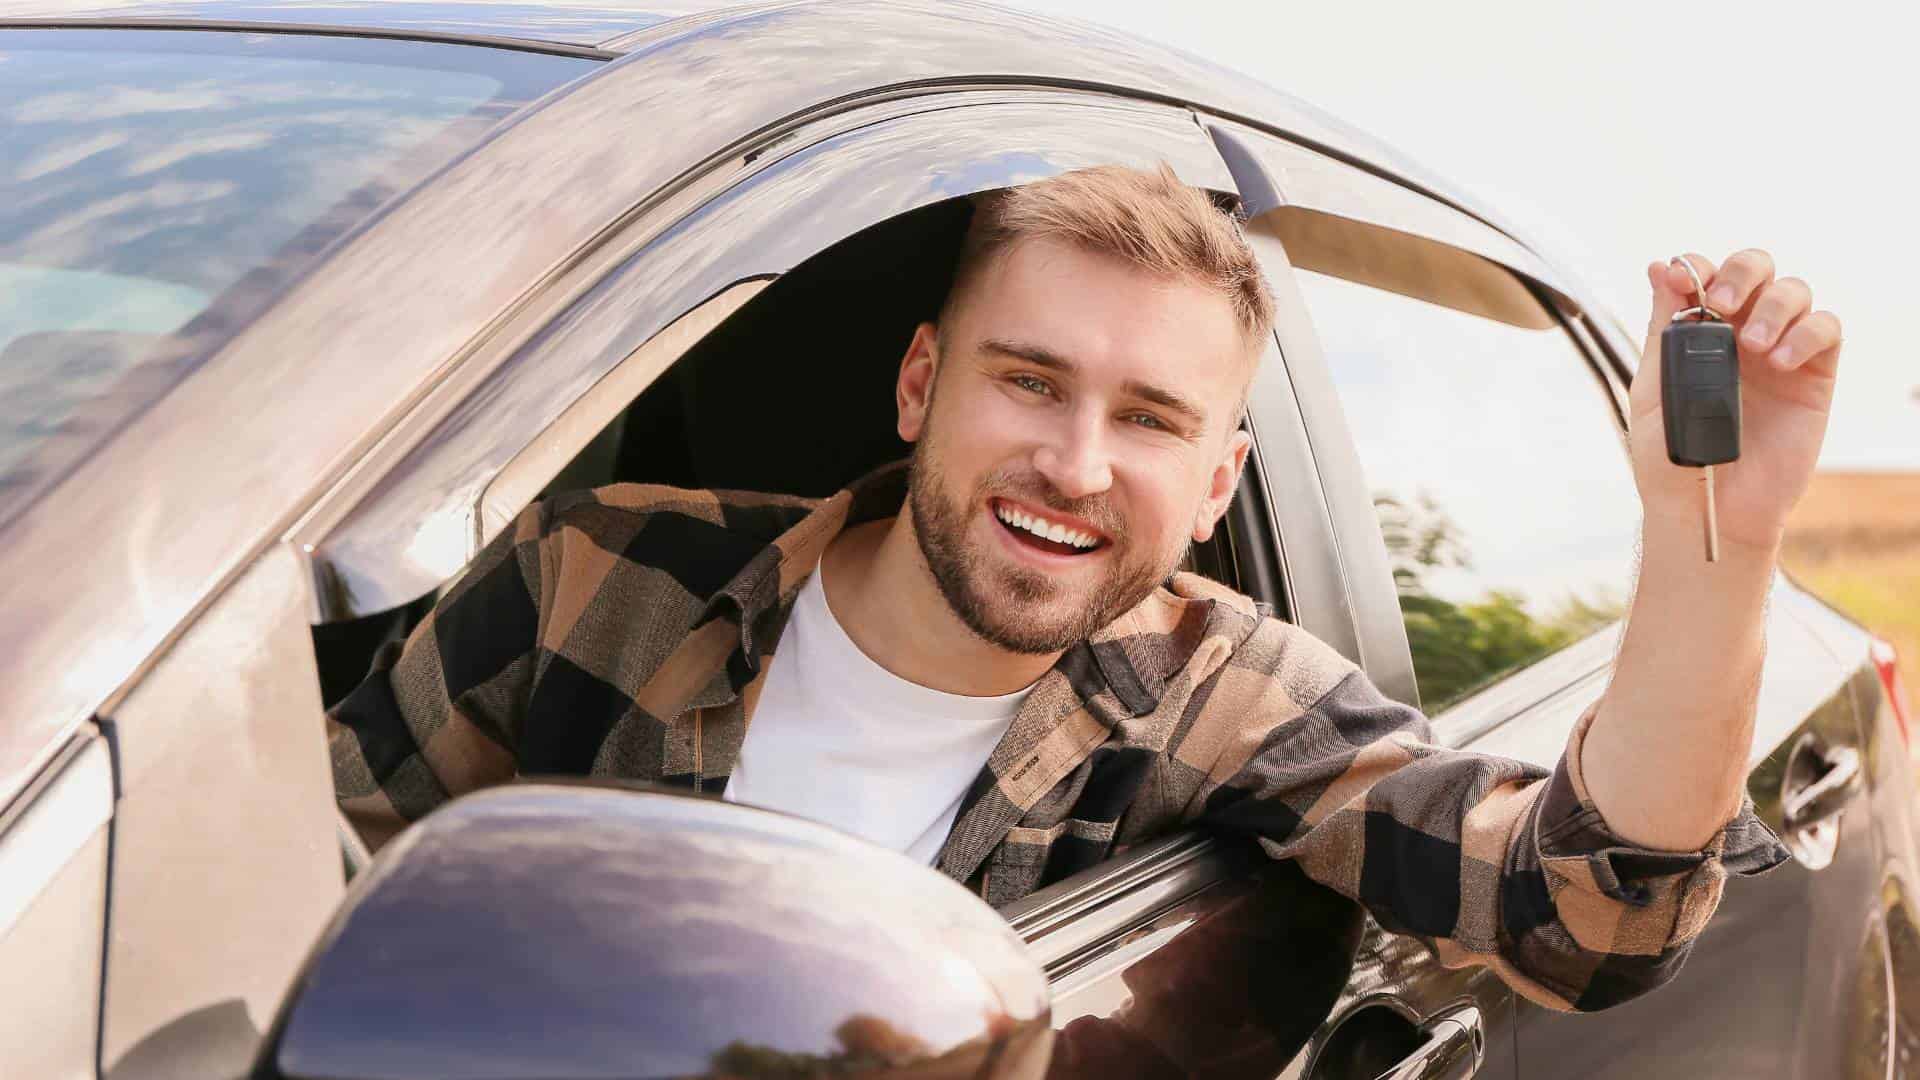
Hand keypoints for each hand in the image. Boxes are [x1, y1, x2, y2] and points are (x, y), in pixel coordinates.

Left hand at [1628, 250, 1841, 552]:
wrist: (1707, 512)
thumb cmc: (1673, 458)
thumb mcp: (1655, 391)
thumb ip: (1663, 332)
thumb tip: (1660, 269)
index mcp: (1695, 334)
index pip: (1703, 276)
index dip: (1695, 267)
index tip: (1681, 280)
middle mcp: (1739, 334)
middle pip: (1756, 268)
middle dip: (1741, 272)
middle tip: (1724, 302)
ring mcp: (1778, 352)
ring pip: (1793, 291)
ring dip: (1773, 306)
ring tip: (1752, 346)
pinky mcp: (1813, 377)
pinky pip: (1825, 330)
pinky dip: (1805, 333)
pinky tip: (1779, 362)